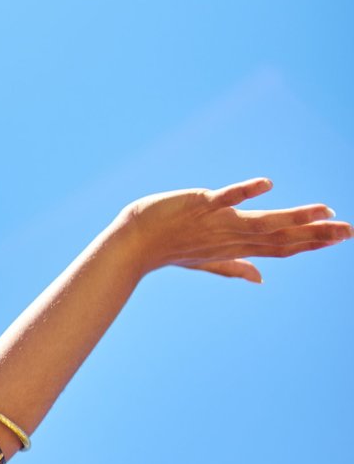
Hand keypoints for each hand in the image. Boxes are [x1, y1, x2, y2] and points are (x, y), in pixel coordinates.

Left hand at [113, 177, 349, 282]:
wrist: (132, 244)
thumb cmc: (169, 250)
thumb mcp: (206, 261)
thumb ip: (235, 267)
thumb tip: (260, 279)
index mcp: (237, 248)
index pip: (281, 248)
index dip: (311, 243)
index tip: (341, 236)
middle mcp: (232, 237)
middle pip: (279, 238)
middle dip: (315, 234)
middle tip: (349, 229)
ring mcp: (217, 222)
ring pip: (261, 222)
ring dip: (292, 216)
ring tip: (322, 210)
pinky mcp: (200, 206)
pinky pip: (224, 198)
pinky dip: (244, 192)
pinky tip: (266, 184)